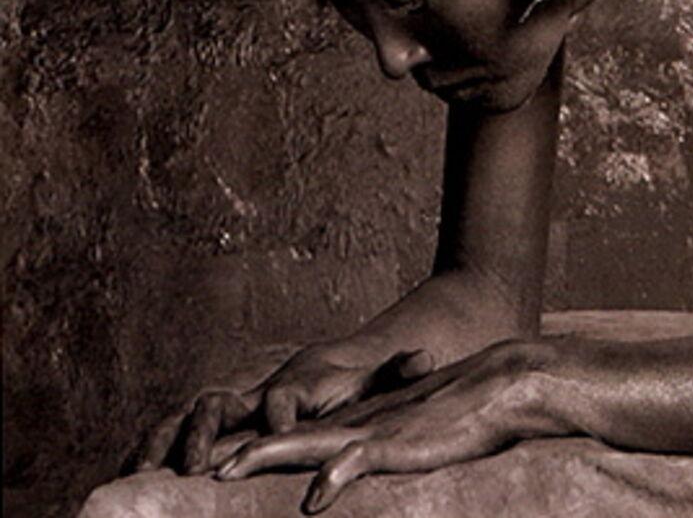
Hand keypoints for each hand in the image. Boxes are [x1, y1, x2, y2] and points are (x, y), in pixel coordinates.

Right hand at [128, 341, 435, 476]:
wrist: (346, 366)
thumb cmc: (365, 380)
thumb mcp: (385, 376)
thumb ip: (402, 369)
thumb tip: (424, 360)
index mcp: (300, 381)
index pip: (283, 397)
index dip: (278, 417)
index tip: (275, 439)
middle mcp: (260, 389)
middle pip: (220, 401)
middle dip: (202, 431)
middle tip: (192, 467)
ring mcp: (238, 403)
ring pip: (189, 415)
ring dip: (164, 440)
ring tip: (139, 471)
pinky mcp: (223, 422)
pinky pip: (177, 431)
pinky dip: (152, 447)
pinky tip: (130, 472)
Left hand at [208, 339, 553, 511]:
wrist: (498, 384)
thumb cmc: (461, 417)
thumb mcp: (411, 439)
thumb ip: (380, 456)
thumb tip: (344, 488)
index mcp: (359, 425)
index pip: (298, 438)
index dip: (257, 451)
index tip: (218, 467)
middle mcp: (358, 424)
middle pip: (290, 437)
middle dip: (245, 453)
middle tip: (201, 469)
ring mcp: (376, 431)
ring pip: (310, 443)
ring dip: (269, 456)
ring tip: (230, 471)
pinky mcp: (399, 441)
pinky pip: (359, 459)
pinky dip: (335, 477)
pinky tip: (315, 498)